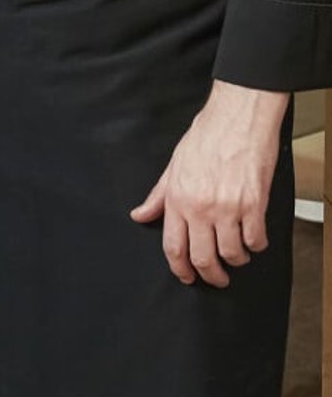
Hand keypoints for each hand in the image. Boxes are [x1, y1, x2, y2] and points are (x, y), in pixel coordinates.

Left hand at [130, 80, 288, 286]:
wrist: (237, 118)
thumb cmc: (207, 137)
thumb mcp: (174, 166)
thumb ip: (159, 196)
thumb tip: (140, 215)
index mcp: (178, 198)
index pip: (173, 246)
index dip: (181, 268)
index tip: (188, 276)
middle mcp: (201, 206)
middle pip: (203, 258)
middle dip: (211, 276)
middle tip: (217, 278)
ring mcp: (228, 207)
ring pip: (231, 254)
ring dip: (236, 260)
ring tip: (238, 253)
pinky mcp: (254, 205)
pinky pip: (255, 240)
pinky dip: (256, 245)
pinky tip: (254, 238)